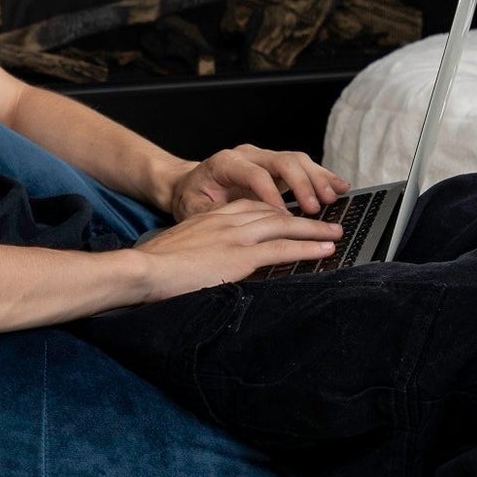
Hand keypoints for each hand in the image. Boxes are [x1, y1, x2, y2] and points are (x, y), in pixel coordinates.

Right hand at [128, 200, 342, 301]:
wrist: (142, 269)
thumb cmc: (150, 265)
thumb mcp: (176, 250)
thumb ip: (194, 252)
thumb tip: (196, 266)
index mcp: (211, 218)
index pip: (251, 208)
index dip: (275, 211)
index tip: (290, 216)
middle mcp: (227, 221)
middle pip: (274, 213)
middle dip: (302, 217)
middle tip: (324, 220)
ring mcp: (236, 237)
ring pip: (285, 227)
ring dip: (314, 230)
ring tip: (334, 233)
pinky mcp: (241, 256)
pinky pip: (283, 249)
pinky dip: (308, 248)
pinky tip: (325, 250)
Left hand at [166, 144, 350, 221]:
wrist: (189, 184)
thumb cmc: (191, 199)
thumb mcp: (193, 210)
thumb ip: (214, 217)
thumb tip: (234, 232)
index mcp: (226, 163)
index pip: (255, 174)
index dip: (272, 195)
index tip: (284, 217)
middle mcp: (247, 155)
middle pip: (281, 161)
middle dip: (301, 184)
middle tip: (315, 208)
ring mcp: (264, 158)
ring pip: (296, 160)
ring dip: (317, 179)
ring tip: (333, 198)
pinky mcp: (276, 167)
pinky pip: (303, 167)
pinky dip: (322, 176)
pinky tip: (340, 186)